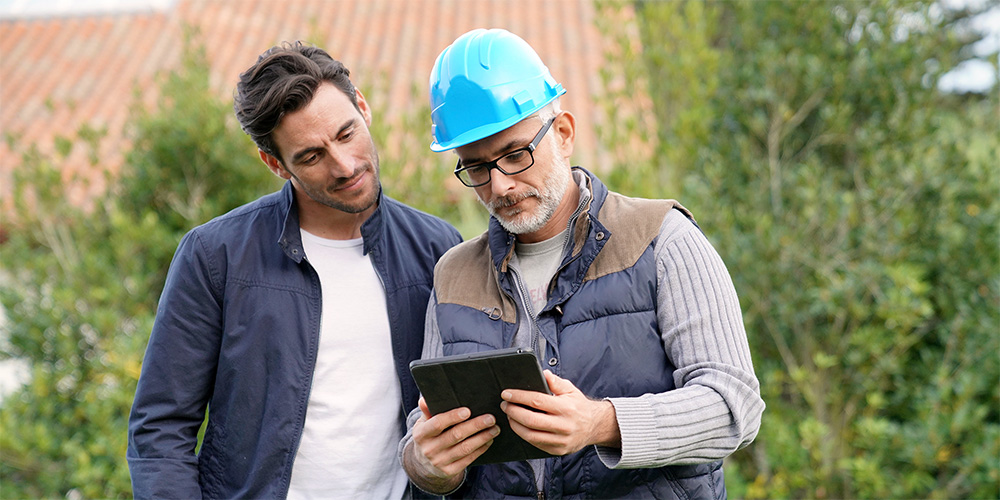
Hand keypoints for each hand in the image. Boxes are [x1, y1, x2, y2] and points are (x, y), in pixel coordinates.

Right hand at [404, 397, 499, 493]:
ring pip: (465, 448)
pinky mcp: (450, 471)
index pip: (437, 424)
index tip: (468, 411)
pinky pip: (468, 459)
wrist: (423, 464)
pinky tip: (489, 440)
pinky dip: (481, 449)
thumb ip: (427, 411)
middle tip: (490, 418)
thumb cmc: (427, 436)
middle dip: (475, 426)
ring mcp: (439, 462)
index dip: (452, 417)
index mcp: (421, 434)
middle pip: (455, 435)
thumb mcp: (423, 424)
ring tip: (495, 429)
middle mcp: (429, 449)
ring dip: (482, 438)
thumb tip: (424, 399)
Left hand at [500, 370, 620, 455]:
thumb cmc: (579, 406)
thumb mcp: (570, 390)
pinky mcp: (558, 450)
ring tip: (510, 415)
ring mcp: (561, 440)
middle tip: (505, 404)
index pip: (537, 401)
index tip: (506, 393)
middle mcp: (564, 425)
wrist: (594, 426)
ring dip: (516, 425)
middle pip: (531, 420)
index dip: (519, 397)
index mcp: (566, 408)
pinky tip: (519, 426)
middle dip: (513, 411)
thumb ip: (555, 382)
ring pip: (531, 435)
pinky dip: (524, 435)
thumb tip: (543, 374)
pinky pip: (536, 444)